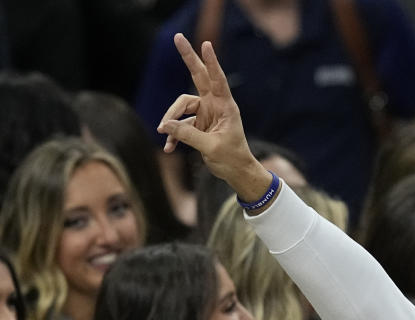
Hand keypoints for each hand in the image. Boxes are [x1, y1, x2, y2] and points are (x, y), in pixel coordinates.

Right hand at [156, 33, 271, 201]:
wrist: (237, 173)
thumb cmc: (232, 159)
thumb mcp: (210, 148)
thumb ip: (188, 135)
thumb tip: (166, 125)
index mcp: (226, 107)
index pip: (217, 80)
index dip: (211, 62)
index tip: (206, 44)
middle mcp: (216, 106)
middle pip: (198, 77)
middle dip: (188, 58)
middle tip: (178, 37)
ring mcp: (206, 113)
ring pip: (181, 107)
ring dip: (171, 120)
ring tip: (164, 135)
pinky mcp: (199, 124)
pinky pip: (181, 124)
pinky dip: (174, 135)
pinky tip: (169, 148)